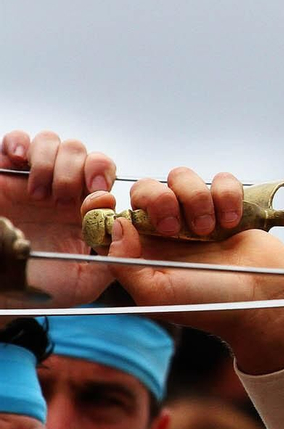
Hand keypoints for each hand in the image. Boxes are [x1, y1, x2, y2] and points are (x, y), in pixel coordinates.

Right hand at [1, 131, 117, 306]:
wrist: (2, 287)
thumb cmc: (40, 284)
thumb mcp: (86, 281)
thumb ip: (115, 261)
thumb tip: (127, 232)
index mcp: (87, 208)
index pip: (106, 176)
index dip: (106, 178)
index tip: (99, 197)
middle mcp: (63, 189)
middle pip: (84, 154)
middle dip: (81, 168)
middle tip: (65, 197)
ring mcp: (34, 178)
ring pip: (54, 143)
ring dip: (51, 163)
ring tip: (39, 195)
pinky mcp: (4, 173)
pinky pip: (15, 140)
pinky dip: (18, 143)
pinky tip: (19, 162)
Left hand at [82, 168, 283, 373]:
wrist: (263, 301)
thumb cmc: (209, 302)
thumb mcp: (155, 292)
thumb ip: (124, 263)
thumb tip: (115, 223)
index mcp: (141, 248)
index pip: (108, 213)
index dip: (100, 202)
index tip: (105, 199)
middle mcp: (166, 228)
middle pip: (145, 186)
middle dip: (158, 200)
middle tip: (176, 229)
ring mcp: (198, 214)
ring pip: (182, 176)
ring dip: (196, 198)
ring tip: (210, 230)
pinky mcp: (229, 205)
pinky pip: (221, 179)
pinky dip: (227, 195)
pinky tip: (233, 222)